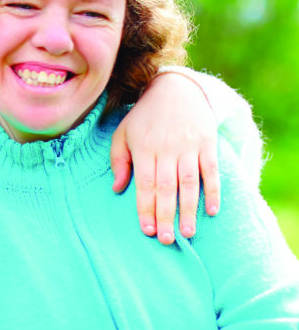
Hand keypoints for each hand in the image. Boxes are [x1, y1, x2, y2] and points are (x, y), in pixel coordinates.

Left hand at [111, 71, 219, 243]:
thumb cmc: (144, 116)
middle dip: (166, 215)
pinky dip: (213, 191)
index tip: (148, 230)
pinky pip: (211, 171)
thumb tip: (116, 189)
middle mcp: (166, 149)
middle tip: (167, 240)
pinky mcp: (208, 144)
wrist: (176, 89)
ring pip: (188, 183)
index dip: (146, 209)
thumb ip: (118, 161)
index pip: (144, 184)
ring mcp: (188, 147)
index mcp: (143, 149)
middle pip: (166, 187)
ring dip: (189, 209)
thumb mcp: (123, 133)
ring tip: (188, 233)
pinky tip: (212, 210)